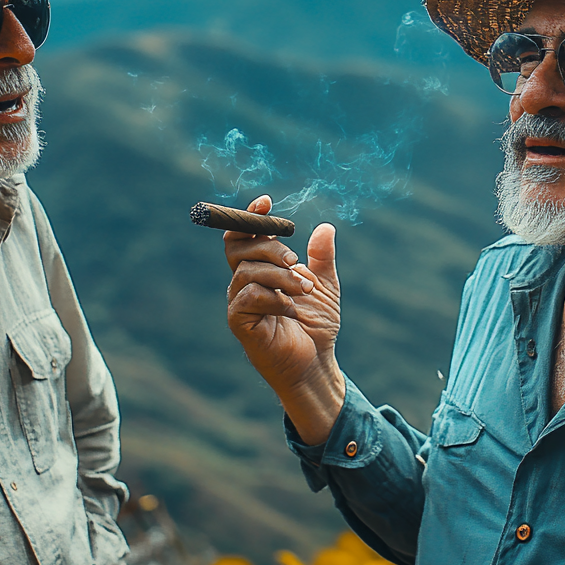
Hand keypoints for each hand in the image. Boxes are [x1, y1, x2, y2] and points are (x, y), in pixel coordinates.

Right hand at [225, 195, 344, 443]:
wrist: (316, 362)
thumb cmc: (315, 325)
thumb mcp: (323, 285)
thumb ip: (321, 258)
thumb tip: (326, 227)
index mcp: (259, 270)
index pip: (244, 237)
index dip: (250, 217)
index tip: (266, 202)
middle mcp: (243, 283)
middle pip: (240, 248)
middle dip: (271, 248)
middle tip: (297, 263)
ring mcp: (238, 302)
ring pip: (247, 271)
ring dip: (280, 276)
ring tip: (302, 290)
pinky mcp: (239, 323)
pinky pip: (249, 297)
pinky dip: (275, 298)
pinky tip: (291, 310)